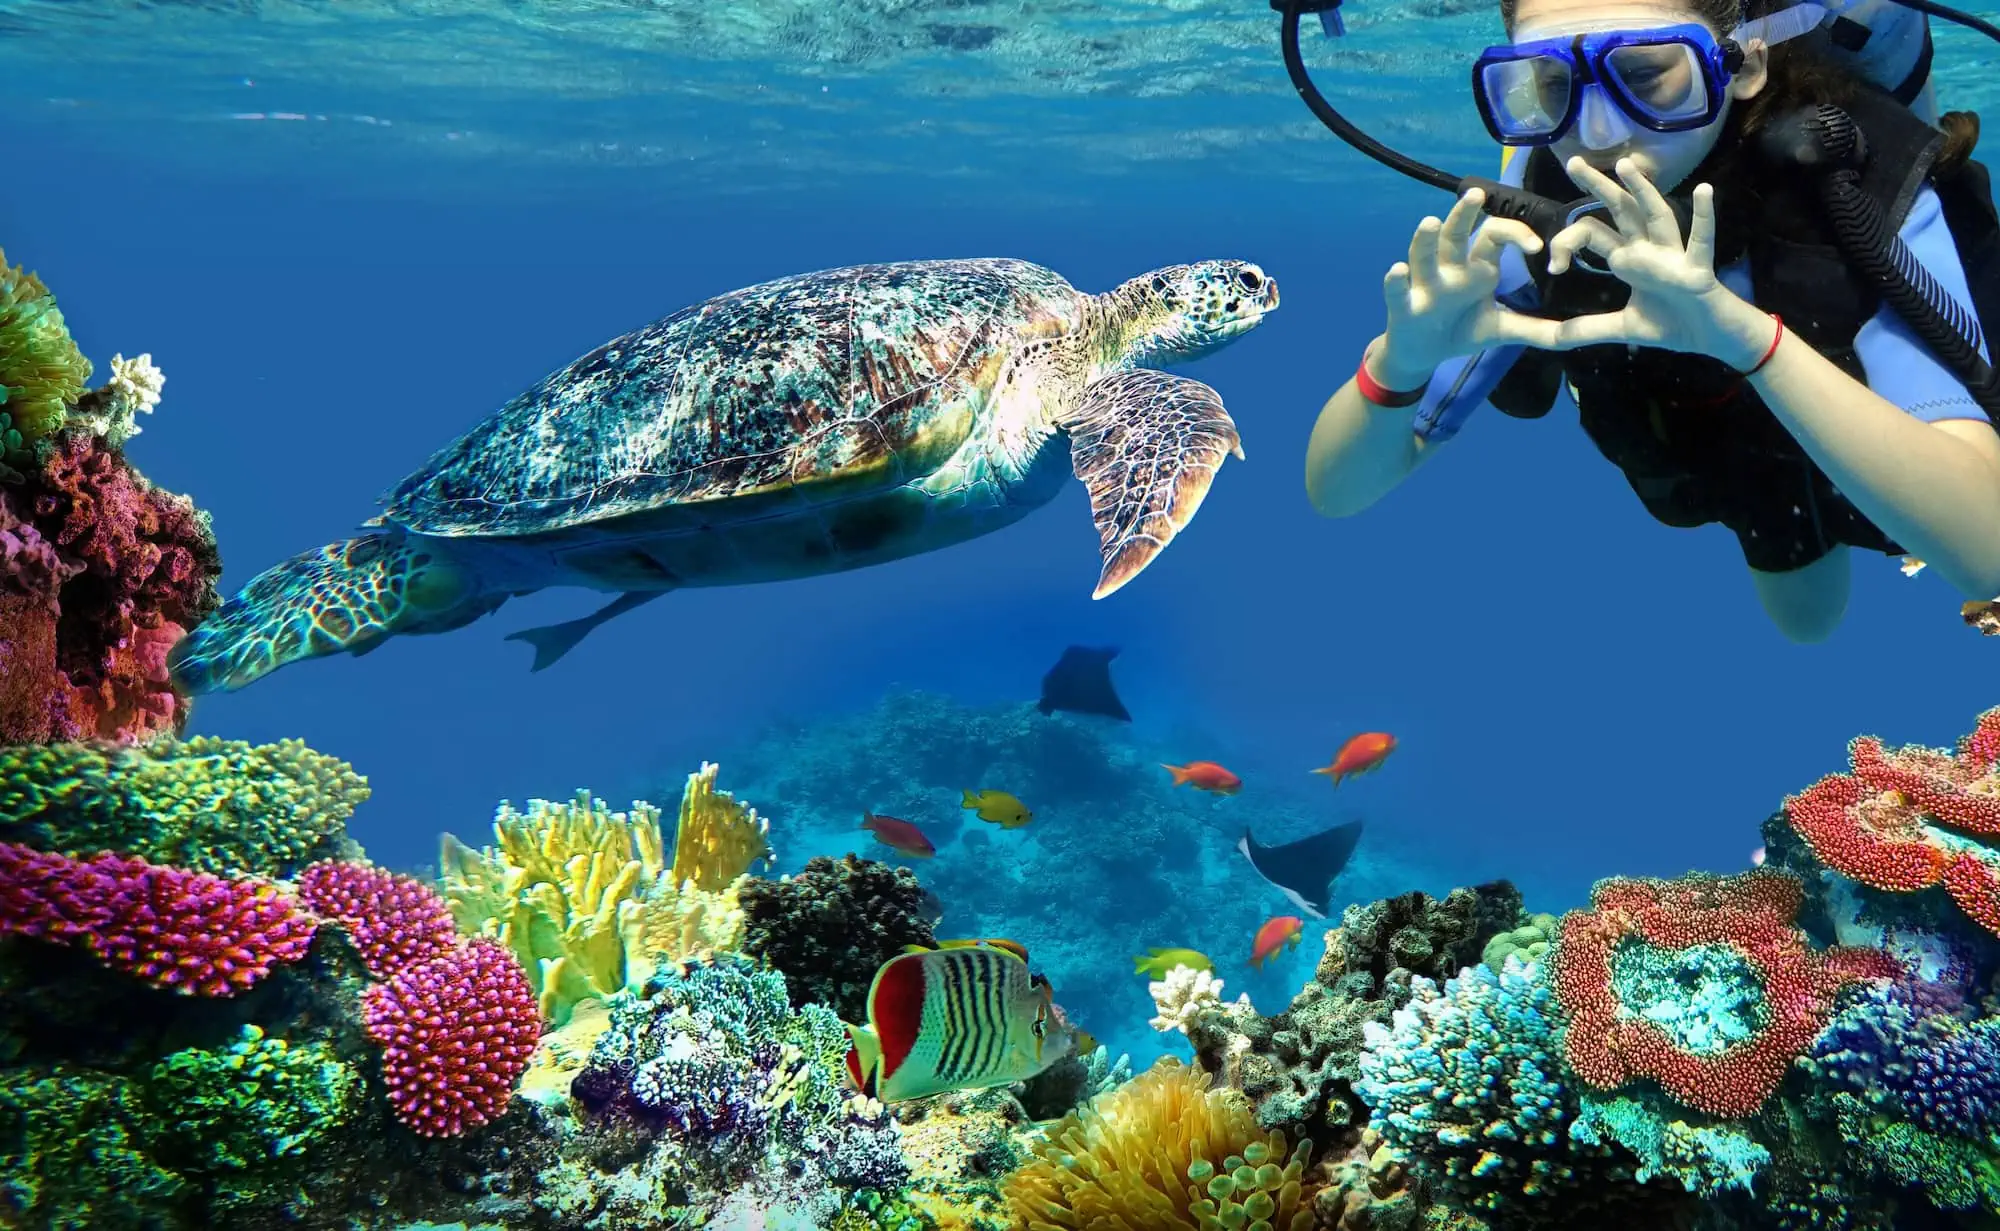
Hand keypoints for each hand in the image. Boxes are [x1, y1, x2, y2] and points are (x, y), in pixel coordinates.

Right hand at [1373, 186, 1557, 385]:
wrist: (1424, 354)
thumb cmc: (1462, 330)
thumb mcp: (1503, 330)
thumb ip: (1537, 330)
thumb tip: (1576, 335)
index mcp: (1478, 267)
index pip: (1497, 235)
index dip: (1517, 235)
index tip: (1538, 248)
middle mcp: (1450, 268)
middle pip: (1458, 234)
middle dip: (1464, 215)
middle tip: (1475, 195)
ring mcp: (1425, 285)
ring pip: (1424, 255)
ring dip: (1426, 240)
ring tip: (1430, 222)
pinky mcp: (1403, 306)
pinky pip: (1398, 291)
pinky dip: (1396, 281)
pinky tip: (1397, 270)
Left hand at [1544, 157, 1777, 368]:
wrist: (1709, 338)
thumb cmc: (1671, 325)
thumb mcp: (1620, 328)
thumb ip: (1585, 330)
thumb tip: (1550, 338)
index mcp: (1628, 259)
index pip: (1592, 234)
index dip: (1567, 243)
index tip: (1553, 266)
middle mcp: (1648, 250)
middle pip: (1620, 211)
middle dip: (1598, 187)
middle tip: (1574, 161)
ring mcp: (1673, 257)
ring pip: (1656, 217)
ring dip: (1642, 191)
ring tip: (1625, 165)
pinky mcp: (1696, 270)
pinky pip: (1701, 241)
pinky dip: (1704, 217)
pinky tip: (1704, 190)